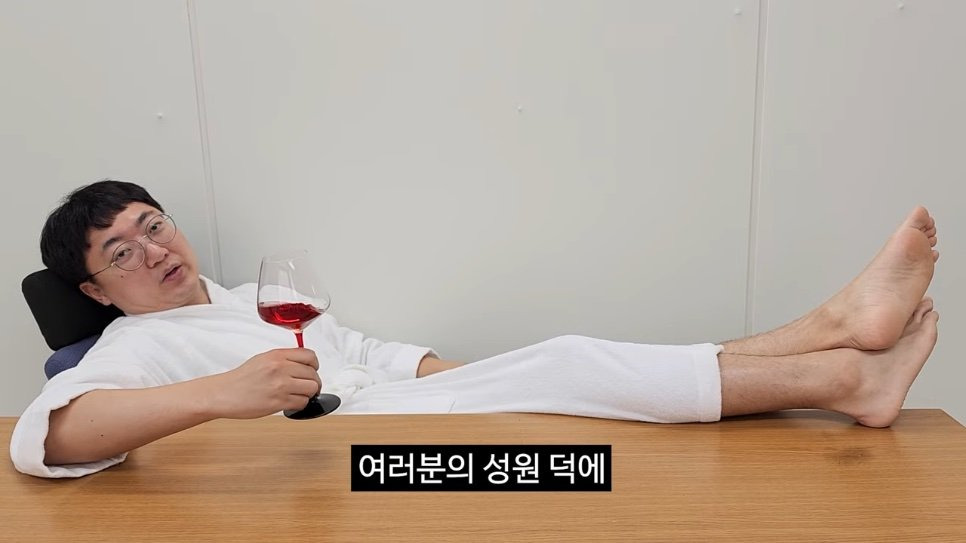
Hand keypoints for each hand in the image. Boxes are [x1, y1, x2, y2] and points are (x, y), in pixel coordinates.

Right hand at [208, 348, 322, 418]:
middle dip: (313, 382)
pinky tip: (290, 403)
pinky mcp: (278, 402)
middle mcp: (281, 368)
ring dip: (308, 395)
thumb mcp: (263, 359)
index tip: (312, 371)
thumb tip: (303, 364)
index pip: (310, 356)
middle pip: (313, 374)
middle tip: (306, 387)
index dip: (314, 365)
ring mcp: (280, 385)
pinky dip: (299, 404)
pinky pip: (302, 403)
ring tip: (297, 396)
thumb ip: (284, 359)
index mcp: (277, 355)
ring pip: (311, 389)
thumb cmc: (241, 379)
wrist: (224, 394)